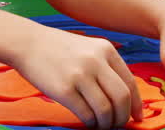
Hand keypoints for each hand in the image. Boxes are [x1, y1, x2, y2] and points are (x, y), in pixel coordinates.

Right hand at [13, 26, 141, 128]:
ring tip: (101, 125)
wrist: (27, 43)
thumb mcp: (88, 48)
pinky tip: (88, 121)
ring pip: (106, 110)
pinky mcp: (64, 89)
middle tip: (117, 124)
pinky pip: (86, 114)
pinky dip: (91, 123)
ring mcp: (80, 75)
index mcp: (105, 50)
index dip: (136, 105)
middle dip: (122, 117)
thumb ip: (106, 67)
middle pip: (122, 98)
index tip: (136, 117)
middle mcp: (96, 61)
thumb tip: (124, 98)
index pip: (130, 83)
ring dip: (106, 124)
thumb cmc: (58, 49)